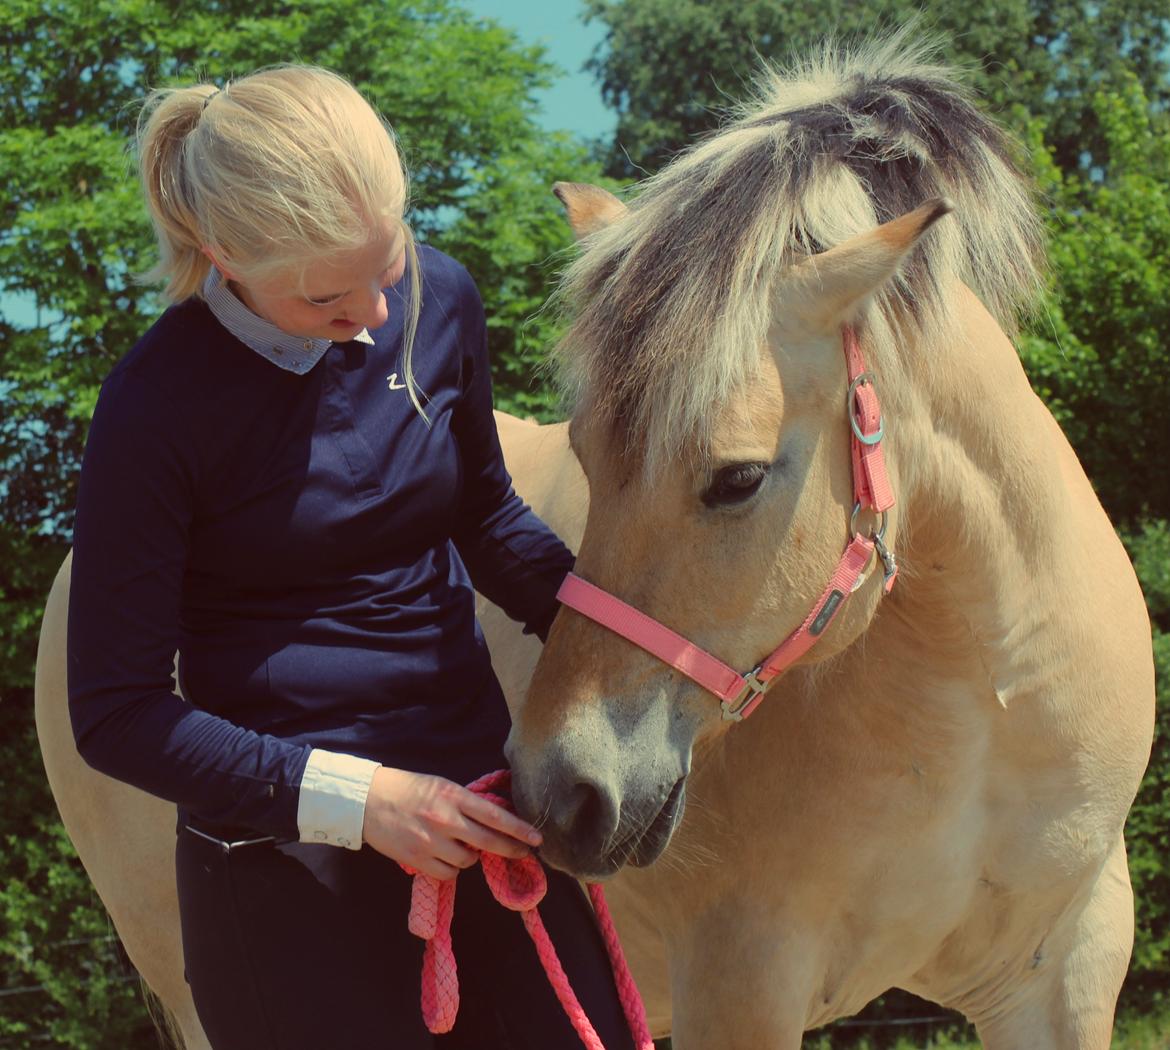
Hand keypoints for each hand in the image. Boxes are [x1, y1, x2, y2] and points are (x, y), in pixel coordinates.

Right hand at [361, 766, 542, 878]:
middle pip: (489, 841)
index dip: (519, 829)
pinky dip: (452, 868)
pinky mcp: (417, 860)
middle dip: (511, 849)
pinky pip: (448, 873)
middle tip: (524, 853)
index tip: (536, 838)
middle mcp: (445, 819)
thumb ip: (466, 802)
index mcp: (453, 796)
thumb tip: (496, 818)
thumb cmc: (408, 788)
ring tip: (462, 845)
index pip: (495, 816)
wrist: (369, 801)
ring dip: (472, 856)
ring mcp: (431, 842)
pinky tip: (446, 856)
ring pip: (468, 861)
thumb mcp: (441, 786)